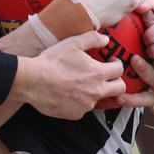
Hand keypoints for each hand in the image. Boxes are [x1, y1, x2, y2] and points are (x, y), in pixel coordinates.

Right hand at [10, 31, 125, 119]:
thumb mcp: (72, 43)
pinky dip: (79, 101)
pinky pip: (83, 108)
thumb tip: (106, 40)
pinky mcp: (75, 114)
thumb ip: (92, 39)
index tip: (110, 62)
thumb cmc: (52, 62)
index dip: (116, 64)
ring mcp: (86, 105)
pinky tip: (68, 93)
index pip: (119, 70)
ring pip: (99, 99)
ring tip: (79, 83)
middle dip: (116, 81)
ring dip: (94, 91)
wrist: (33, 81)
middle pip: (119, 89)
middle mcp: (96, 91)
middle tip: (105, 76)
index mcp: (97, 73)